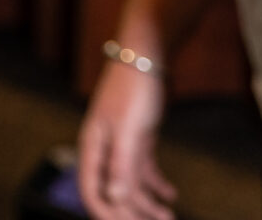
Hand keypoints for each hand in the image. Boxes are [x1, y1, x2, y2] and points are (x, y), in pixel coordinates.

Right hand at [78, 58, 176, 219]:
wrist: (144, 57)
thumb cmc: (132, 88)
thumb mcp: (129, 128)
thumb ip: (121, 165)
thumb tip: (115, 198)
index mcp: (93, 147)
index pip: (92, 191)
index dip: (105, 213)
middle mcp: (104, 149)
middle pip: (114, 192)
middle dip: (132, 212)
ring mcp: (121, 145)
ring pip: (131, 183)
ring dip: (148, 202)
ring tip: (167, 216)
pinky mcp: (137, 139)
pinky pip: (143, 170)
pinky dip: (156, 184)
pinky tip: (170, 194)